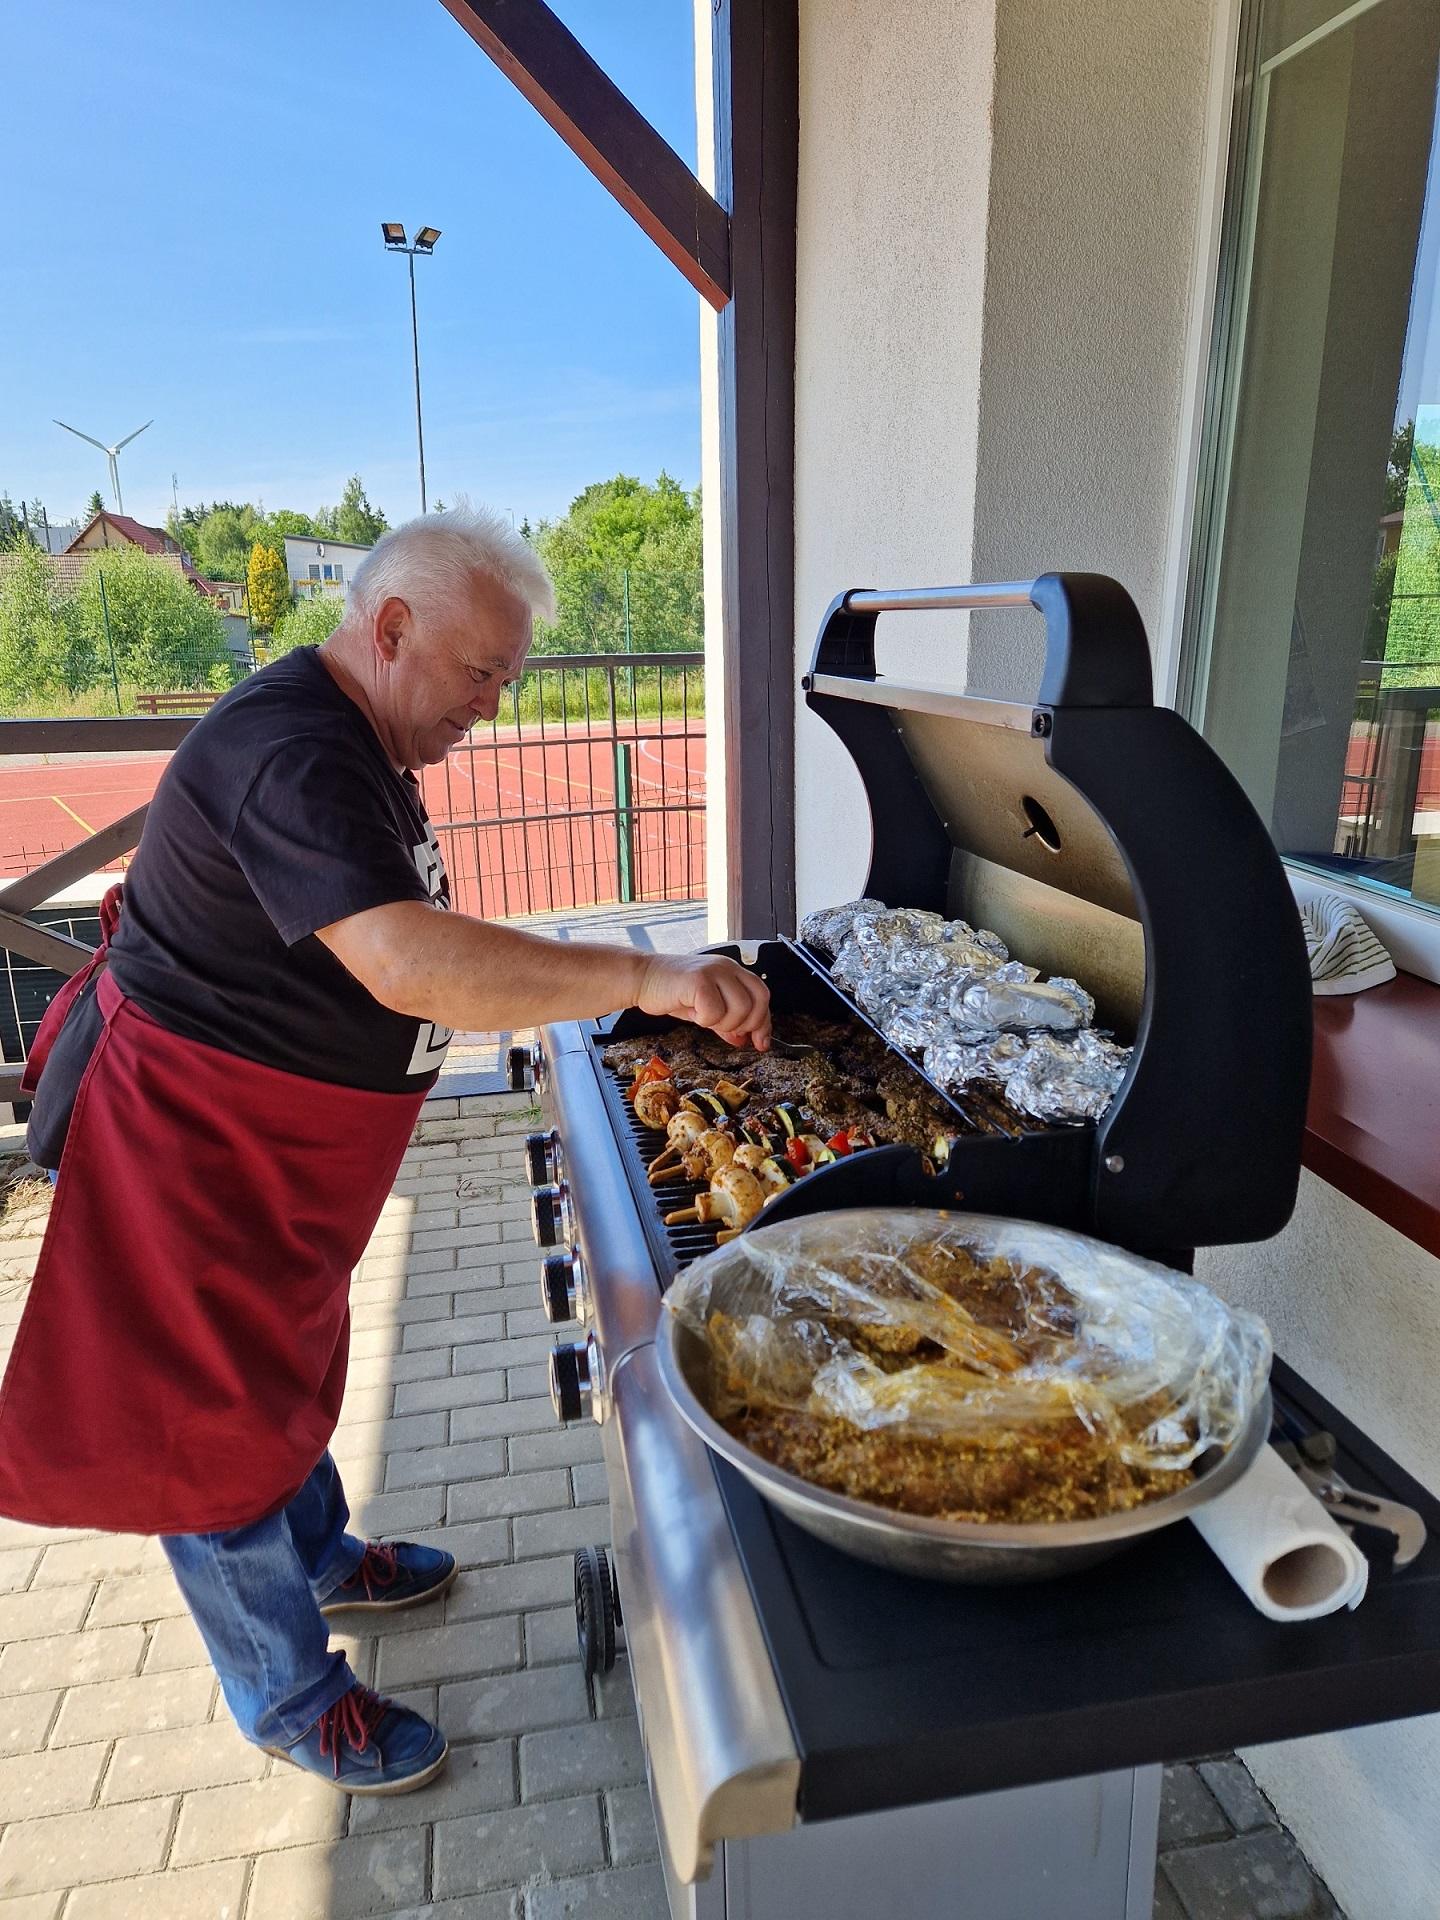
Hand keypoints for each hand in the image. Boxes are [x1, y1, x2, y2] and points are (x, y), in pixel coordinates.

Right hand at [635, 953, 771, 1050]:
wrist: (642, 977)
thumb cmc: (672, 991)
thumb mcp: (705, 1007)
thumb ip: (726, 1021)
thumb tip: (743, 1039)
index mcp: (732, 971)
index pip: (762, 996)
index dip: (764, 1023)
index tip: (760, 1043)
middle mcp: (727, 968)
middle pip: (757, 1002)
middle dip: (744, 1025)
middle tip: (723, 1029)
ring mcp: (714, 971)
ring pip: (739, 1009)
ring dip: (722, 1023)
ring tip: (703, 1017)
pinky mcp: (698, 980)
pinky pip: (714, 1010)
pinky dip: (704, 1019)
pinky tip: (692, 1012)